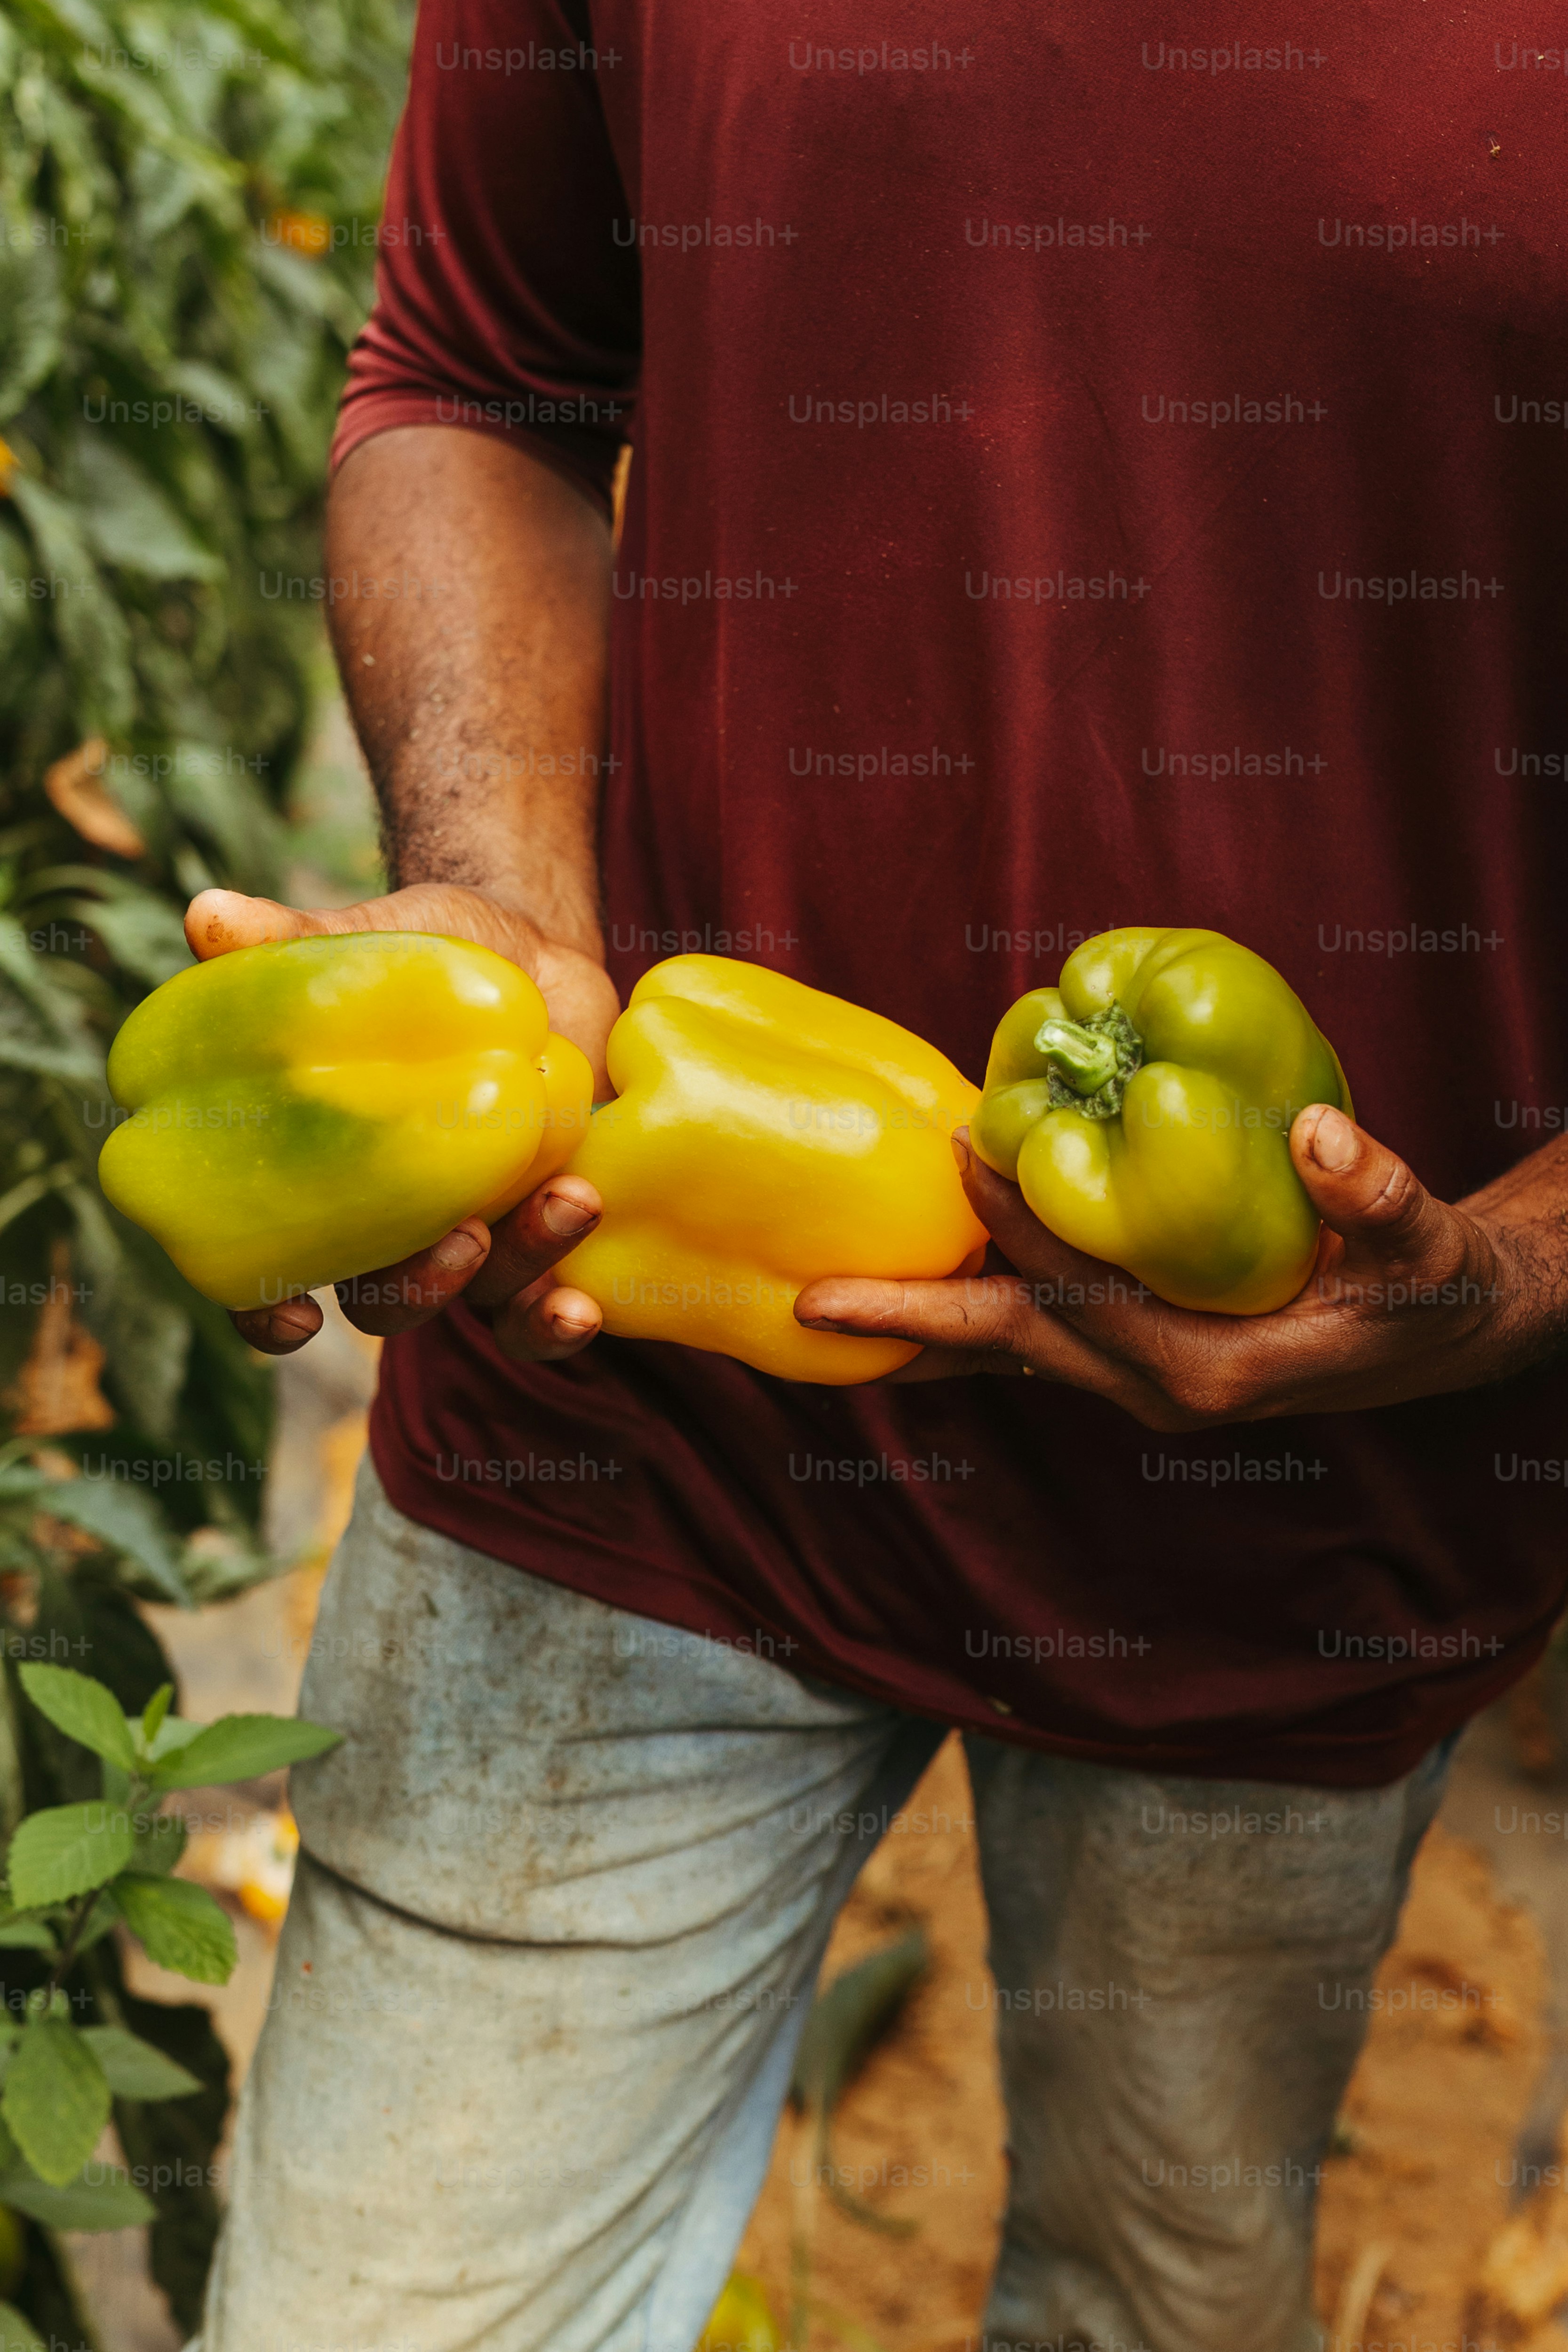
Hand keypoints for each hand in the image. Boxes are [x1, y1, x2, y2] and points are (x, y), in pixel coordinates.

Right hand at [185, 882, 616, 1363]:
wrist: (530, 954)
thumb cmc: (423, 951)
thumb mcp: (364, 940)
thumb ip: (290, 942)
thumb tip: (206, 918)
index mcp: (319, 1183)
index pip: (264, 1278)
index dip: (263, 1316)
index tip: (295, 1317)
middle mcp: (393, 1231)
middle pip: (388, 1305)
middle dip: (424, 1288)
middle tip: (466, 1236)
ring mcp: (478, 1239)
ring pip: (487, 1306)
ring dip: (526, 1276)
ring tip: (573, 1202)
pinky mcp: (548, 1232)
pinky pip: (555, 1302)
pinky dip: (570, 1314)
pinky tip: (596, 1296)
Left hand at [795, 1106, 1564, 1427]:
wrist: (1446, 1333)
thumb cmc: (1432, 1288)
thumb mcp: (1426, 1245)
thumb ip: (1378, 1194)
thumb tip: (1318, 1132)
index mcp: (1211, 1370)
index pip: (1087, 1295)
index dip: (1023, 1223)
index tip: (964, 1146)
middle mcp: (1160, 1390)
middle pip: (1016, 1347)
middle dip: (915, 1321)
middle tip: (812, 1299)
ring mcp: (1143, 1383)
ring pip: (1013, 1354)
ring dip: (926, 1327)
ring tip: (827, 1310)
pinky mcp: (1139, 1360)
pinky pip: (1035, 1342)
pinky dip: (973, 1319)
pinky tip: (921, 1289)